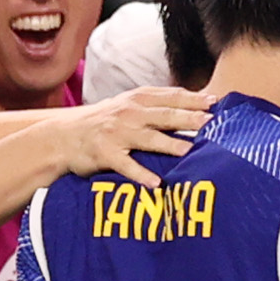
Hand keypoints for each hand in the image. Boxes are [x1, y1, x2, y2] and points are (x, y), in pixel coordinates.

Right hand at [44, 88, 205, 187]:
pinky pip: (126, 166)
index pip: (170, 97)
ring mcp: (116, 133)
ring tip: (189, 150)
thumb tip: (193, 107)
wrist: (64, 135)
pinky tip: (156, 183)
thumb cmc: (104, 122)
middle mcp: (128, 113)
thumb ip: (157, 105)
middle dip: (187, 118)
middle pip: (163, 115)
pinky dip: (140, 174)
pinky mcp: (105, 154)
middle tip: (209, 122)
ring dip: (168, 144)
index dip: (192, 99)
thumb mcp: (128, 105)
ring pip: (147, 138)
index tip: (215, 102)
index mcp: (138, 99)